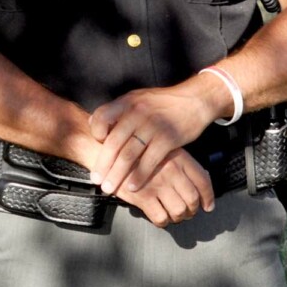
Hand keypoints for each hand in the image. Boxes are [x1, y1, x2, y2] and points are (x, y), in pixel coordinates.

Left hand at [87, 85, 214, 195]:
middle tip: (97, 180)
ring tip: (109, 187)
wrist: (193, 100)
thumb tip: (93, 122)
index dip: (96, 133)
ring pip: (129, 155)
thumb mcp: (138, 98)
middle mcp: (137, 114)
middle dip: (103, 164)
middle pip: (113, 142)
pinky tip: (132, 186)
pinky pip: (149, 161)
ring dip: (117, 174)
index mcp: (127, 102)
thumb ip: (117, 110)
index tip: (96, 147)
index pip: (102, 117)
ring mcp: (152, 127)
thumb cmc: (163, 102)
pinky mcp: (168, 139)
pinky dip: (139, 176)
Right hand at [110, 148, 213, 226]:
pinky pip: (161, 217)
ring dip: (178, 217)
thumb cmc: (133, 150)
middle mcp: (171, 171)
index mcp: (178, 158)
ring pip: (179, 211)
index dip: (208, 197)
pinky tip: (158, 216)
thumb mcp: (160, 149)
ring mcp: (158, 184)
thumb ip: (178, 161)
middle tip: (186, 212)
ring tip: (172, 215)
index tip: (207, 206)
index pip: (202, 181)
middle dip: (191, 210)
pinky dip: (163, 221)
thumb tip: (200, 178)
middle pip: (192, 199)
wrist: (106, 151)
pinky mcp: (143, 197)